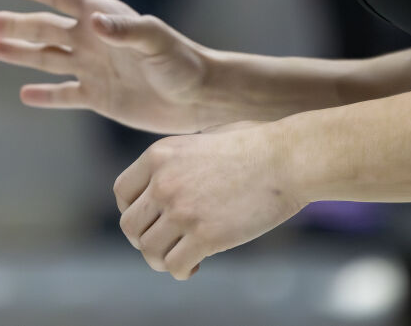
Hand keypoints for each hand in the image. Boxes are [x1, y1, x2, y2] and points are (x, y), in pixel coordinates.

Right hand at [0, 0, 215, 133]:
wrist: (199, 98)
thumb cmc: (182, 63)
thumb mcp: (156, 42)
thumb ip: (126, 30)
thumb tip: (94, 21)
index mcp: (103, 18)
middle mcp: (92, 40)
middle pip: (44, 29)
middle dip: (14, 25)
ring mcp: (93, 69)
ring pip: (47, 59)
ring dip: (20, 54)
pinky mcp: (99, 97)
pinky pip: (65, 95)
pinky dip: (45, 96)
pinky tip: (25, 94)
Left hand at [114, 124, 303, 279]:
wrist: (288, 159)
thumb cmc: (255, 145)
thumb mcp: (204, 139)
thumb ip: (181, 159)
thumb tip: (170, 180)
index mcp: (159, 155)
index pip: (122, 193)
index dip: (134, 211)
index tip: (154, 219)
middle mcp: (163, 183)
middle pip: (129, 227)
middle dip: (146, 239)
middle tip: (168, 242)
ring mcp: (182, 210)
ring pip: (148, 251)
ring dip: (161, 259)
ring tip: (182, 256)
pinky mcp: (206, 236)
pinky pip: (175, 266)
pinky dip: (182, 271)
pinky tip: (197, 265)